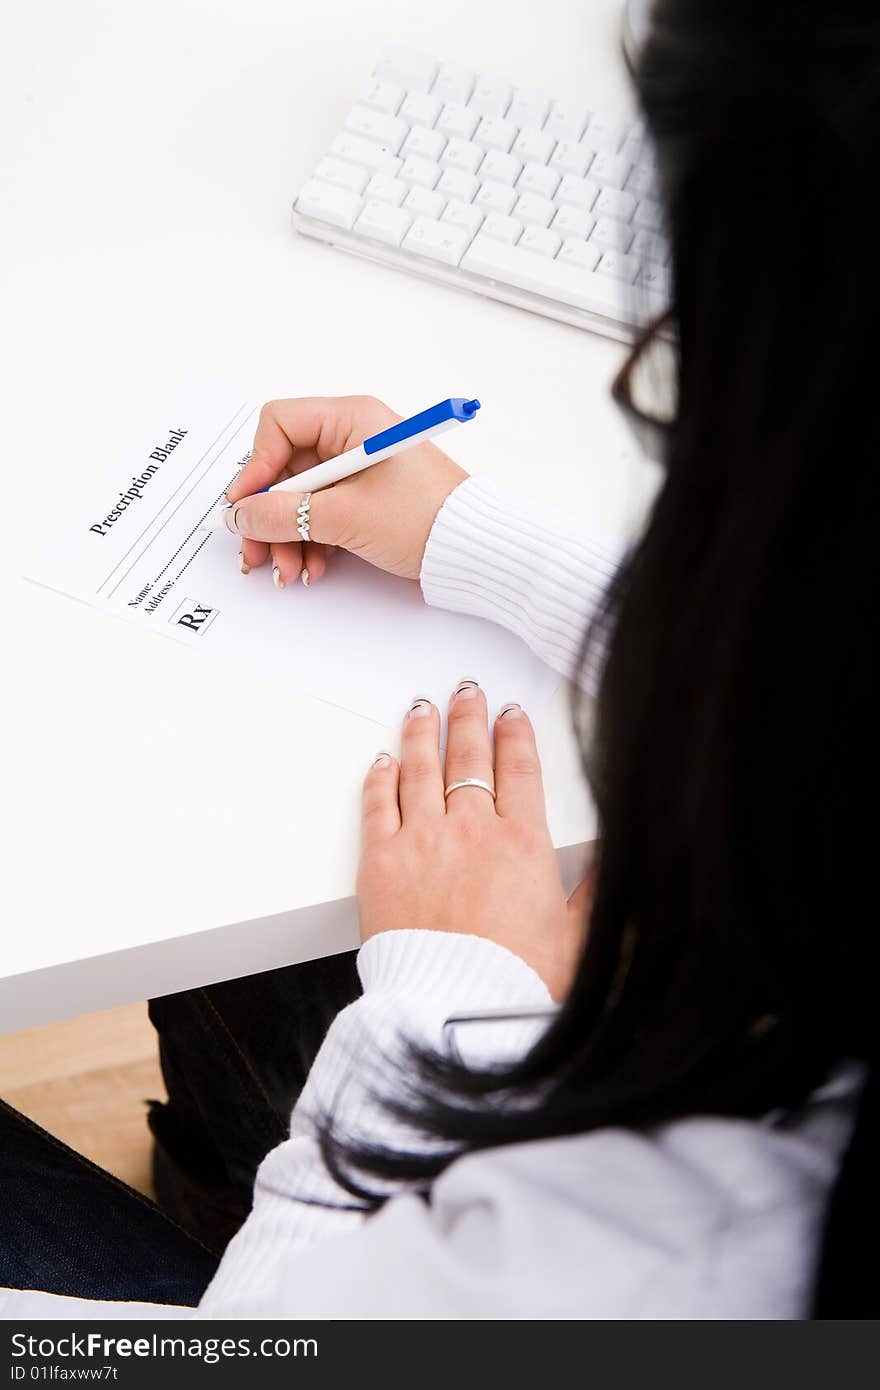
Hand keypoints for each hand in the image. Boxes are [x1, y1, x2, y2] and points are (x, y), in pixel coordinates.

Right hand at [225, 396, 466, 586]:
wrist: (474, 550)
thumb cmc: (424, 519)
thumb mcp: (346, 516)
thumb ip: (285, 514)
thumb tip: (241, 515)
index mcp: (351, 419)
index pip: (279, 425)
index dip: (256, 466)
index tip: (246, 507)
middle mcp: (351, 437)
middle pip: (285, 469)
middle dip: (269, 515)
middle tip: (256, 553)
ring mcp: (358, 470)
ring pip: (301, 498)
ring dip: (288, 536)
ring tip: (289, 570)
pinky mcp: (365, 499)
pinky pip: (322, 514)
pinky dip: (312, 541)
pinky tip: (314, 568)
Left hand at [357, 682, 591, 1001]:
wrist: (454, 1012)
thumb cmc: (515, 982)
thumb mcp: (576, 936)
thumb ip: (593, 889)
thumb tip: (612, 855)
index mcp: (522, 843)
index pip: (519, 769)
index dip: (515, 734)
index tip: (511, 713)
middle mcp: (471, 830)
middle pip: (469, 757)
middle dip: (470, 718)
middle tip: (467, 692)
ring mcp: (422, 841)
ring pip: (421, 768)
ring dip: (423, 732)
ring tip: (424, 708)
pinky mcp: (380, 862)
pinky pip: (378, 804)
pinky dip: (380, 777)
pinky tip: (384, 760)